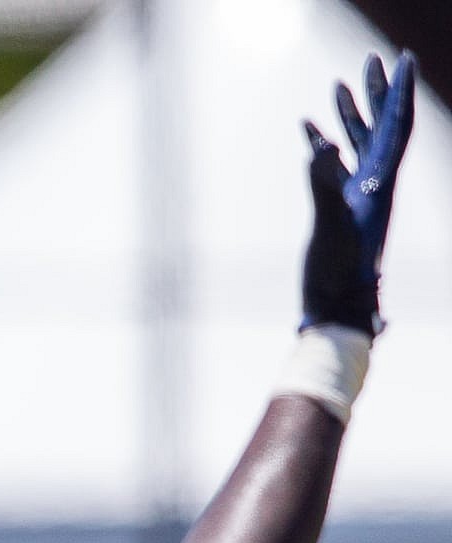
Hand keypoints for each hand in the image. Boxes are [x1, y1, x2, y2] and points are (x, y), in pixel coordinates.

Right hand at [303, 51, 416, 333]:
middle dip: (377, 94)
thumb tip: (323, 148)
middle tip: (370, 61)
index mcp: (381, 186)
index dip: (399, 93)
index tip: (400, 60)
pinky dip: (325, 146)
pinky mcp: (340, 211)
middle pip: (383, 129)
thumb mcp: (330, 228)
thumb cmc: (337, 277)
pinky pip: (336, 168)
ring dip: (351, 115)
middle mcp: (376, 187)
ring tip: (338, 87)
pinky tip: (310, 134)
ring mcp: (359, 199)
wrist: (336, 315)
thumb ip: (324, 186)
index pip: (396, 128)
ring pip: (361, 145)